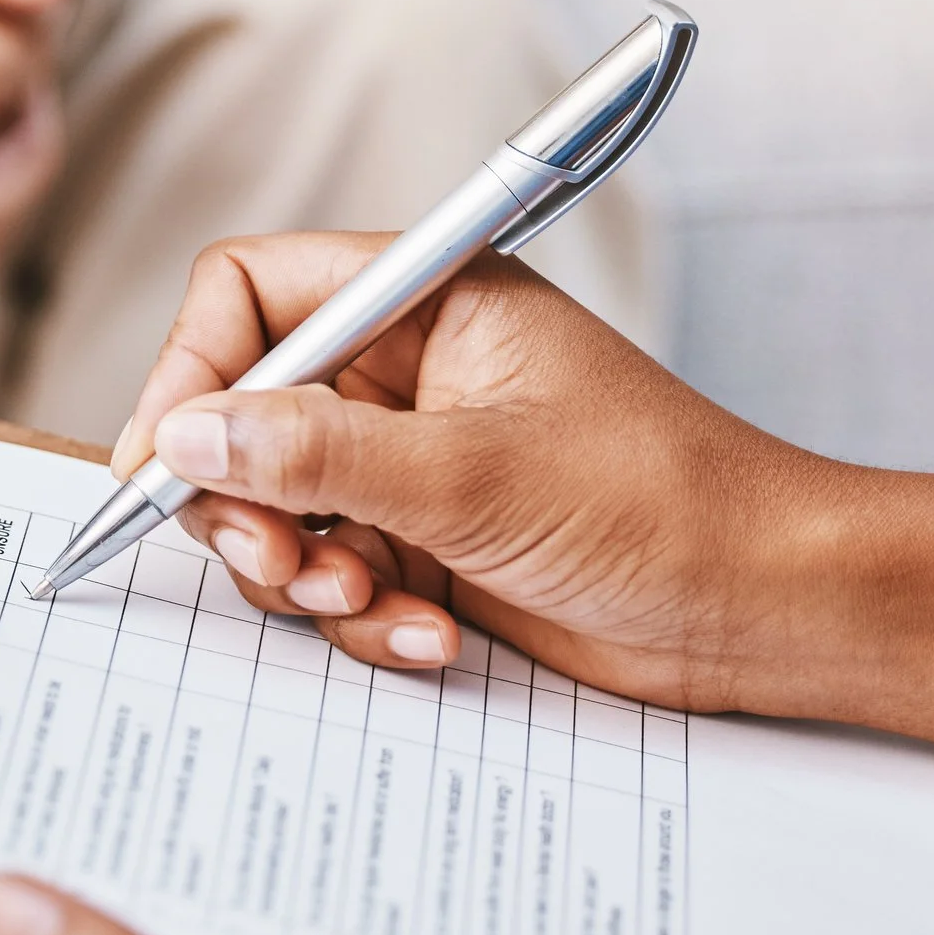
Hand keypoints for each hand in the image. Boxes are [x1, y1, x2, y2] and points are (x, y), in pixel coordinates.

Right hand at [102, 231, 933, 817]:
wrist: (767, 609)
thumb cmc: (661, 505)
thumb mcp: (471, 473)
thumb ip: (316, 451)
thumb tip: (188, 439)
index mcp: (425, 301)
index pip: (252, 296)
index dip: (193, 370)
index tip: (166, 463)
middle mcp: (406, 372)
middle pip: (246, 415)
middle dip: (247, 503)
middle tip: (278, 565)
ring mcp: (413, 462)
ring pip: (281, 510)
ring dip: (308, 573)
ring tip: (371, 604)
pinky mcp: (427, 545)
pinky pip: (338, 575)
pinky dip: (364, 616)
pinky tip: (429, 638)